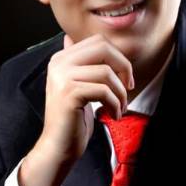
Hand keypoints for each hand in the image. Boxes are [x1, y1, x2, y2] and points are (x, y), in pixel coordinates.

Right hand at [19, 33, 134, 185]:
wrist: (58, 147)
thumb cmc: (73, 118)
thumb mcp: (78, 85)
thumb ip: (81, 63)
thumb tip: (73, 39)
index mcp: (61, 58)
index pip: (98, 41)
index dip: (119, 57)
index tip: (124, 78)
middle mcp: (59, 63)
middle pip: (104, 49)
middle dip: (124, 67)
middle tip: (128, 88)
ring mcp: (62, 77)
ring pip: (107, 72)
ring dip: (120, 93)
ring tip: (119, 108)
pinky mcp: (69, 93)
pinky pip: (104, 90)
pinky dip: (115, 104)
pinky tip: (113, 115)